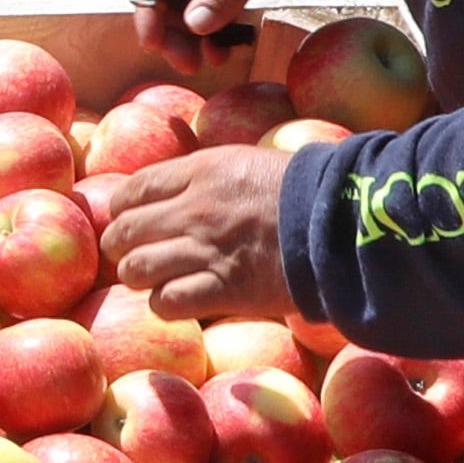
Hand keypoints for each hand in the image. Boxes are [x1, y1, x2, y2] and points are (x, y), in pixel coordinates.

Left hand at [84, 144, 295, 326]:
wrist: (342, 223)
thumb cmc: (301, 190)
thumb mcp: (248, 159)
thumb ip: (207, 166)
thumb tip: (176, 162)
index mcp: (201, 171)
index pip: (133, 189)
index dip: (121, 208)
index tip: (124, 218)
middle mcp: (196, 209)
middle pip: (126, 231)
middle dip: (121, 245)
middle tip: (129, 253)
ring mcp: (207, 250)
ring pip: (137, 269)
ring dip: (138, 276)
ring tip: (148, 279)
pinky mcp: (224, 289)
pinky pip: (167, 302)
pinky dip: (164, 303)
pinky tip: (174, 299)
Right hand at [139, 0, 368, 75]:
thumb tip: (194, 25)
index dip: (151, 9)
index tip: (153, 42)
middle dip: (176, 30)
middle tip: (186, 62)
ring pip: (201, 4)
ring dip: (199, 34)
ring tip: (207, 61)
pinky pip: (226, 6)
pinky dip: (222, 28)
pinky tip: (226, 48)